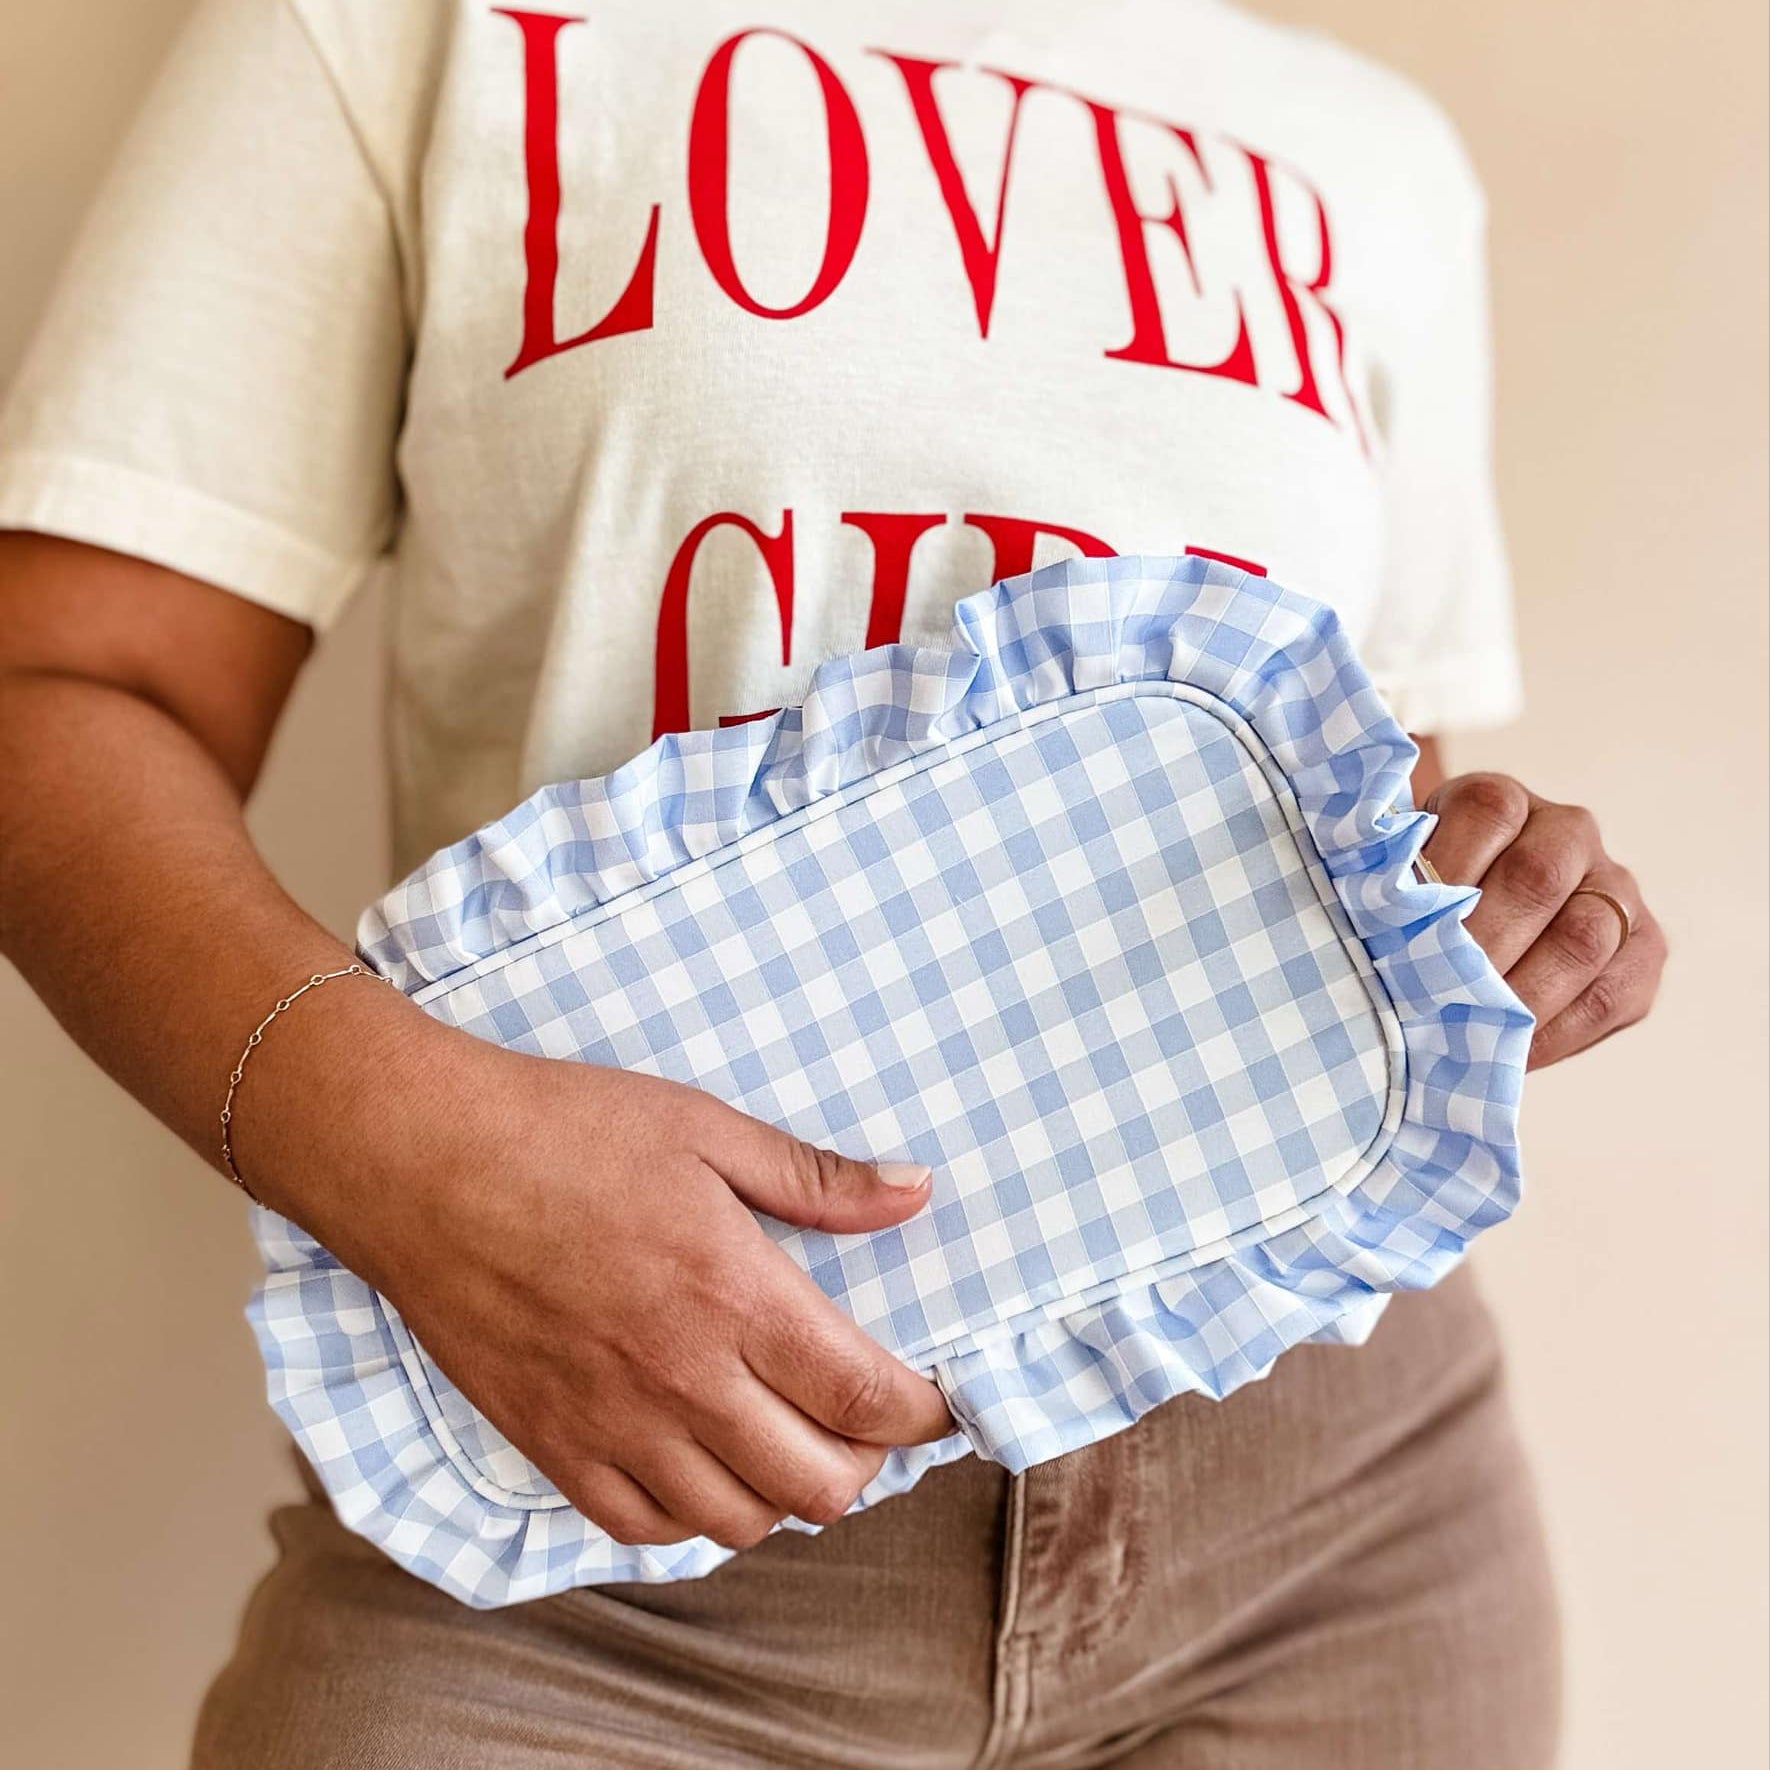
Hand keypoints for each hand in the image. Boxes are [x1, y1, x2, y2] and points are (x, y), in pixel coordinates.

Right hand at [275, 1020, 954, 1550]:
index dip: (922, 1415)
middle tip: (864, 1419)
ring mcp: (612, 1424)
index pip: (864, 1397)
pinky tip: (703, 1466)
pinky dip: (693, 1515)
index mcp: (733, 1293)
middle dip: (867, 1462)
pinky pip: (642, 1529)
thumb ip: (816, 1178)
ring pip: (737, 1522)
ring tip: (790, 1443)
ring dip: (784, 1494)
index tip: (937, 1401)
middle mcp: (682, 1378)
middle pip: (817, 1483)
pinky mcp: (550, 1445)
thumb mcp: (704, 1127)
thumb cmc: (562, 1131)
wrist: (422, 1160)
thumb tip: (914, 1191)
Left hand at [1421, 773, 1666, 1068]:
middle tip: (1433, 996)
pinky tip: (1515, 1052)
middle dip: (1480, 947)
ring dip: (1523, 994)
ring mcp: (1615, 887)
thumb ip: (1398, 894)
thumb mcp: (1406, 882)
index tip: (1402, 925)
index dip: (1445, 870)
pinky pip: (1610, 993)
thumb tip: (1380, 935)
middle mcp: (1568, 831)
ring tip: (1474, 1031)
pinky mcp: (1645, 947)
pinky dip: (1558, 1031)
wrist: (1487, 928)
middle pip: (1536, 877)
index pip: (1487, 814)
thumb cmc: (1428, 906)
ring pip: (1584, 936)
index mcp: (1504, 801)